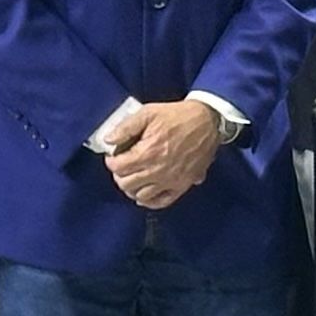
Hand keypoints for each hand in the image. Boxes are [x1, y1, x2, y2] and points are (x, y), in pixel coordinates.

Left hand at [107, 96, 226, 209]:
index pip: (118, 167)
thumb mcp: (148, 113)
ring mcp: (171, 180)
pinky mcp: (182, 185)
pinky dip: (150, 201)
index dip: (111, 161)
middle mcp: (157, 171)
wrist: (207, 121)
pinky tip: (145, 194)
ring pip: (141, 196)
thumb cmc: (178, 116)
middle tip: (122, 166)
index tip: (113, 157)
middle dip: (120, 175)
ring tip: (133, 178)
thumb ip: (126, 127)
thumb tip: (108, 139)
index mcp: (148, 153)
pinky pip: (161, 202)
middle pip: (126, 184)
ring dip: (132, 188)